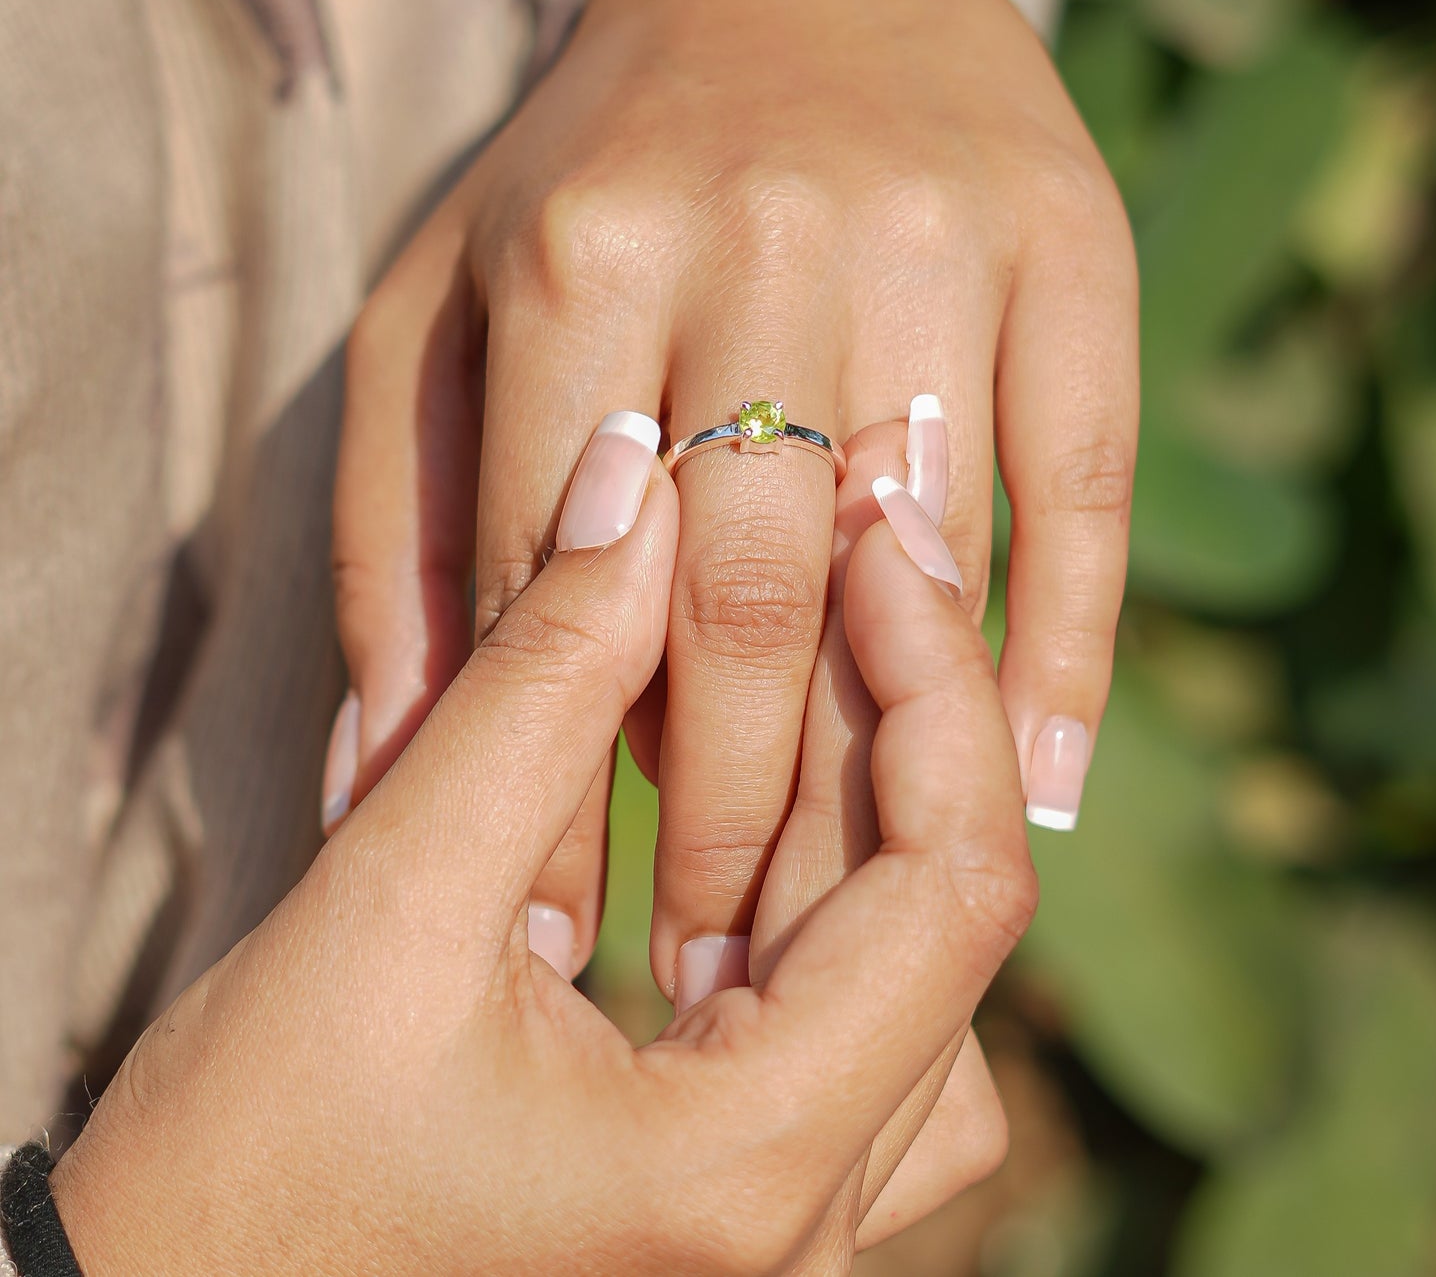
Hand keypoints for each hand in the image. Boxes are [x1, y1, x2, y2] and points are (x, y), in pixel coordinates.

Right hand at [51, 433, 1036, 1274]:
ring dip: (866, 806)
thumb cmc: (230, 1172)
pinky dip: (821, 893)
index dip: (935, 681)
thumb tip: (637, 487)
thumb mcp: (386, 898)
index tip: (880, 536)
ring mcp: (775, 1238)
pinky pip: (850, 1034)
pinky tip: (753, 794)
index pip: (950, 885)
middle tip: (847, 549)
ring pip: (910, 981)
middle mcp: (800, 1232)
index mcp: (742, 1169)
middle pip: (941, 923)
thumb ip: (535, 684)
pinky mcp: (726, 1208)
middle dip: (901, 715)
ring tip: (804, 658)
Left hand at [328, 0, 1135, 999]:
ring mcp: (933, 242)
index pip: (555, 585)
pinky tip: (1028, 786)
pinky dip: (1063, 656)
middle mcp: (758, 239)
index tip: (561, 932)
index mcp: (575, 256)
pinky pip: (1082, 490)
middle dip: (719, 817)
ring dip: (875, 771)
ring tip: (831, 914)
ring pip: (907, 567)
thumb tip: (374, 777)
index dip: (552, 785)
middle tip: (703, 959)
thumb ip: (396, 529)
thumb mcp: (441, 307)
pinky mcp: (1073, 253)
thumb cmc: (597, 166)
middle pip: (738, 601)